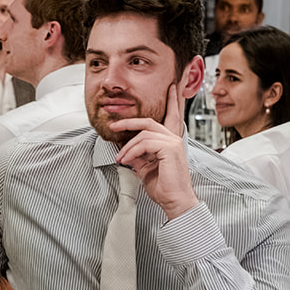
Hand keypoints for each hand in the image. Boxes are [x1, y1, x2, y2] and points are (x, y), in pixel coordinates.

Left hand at [111, 85, 198, 219]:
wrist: (175, 202)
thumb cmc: (164, 188)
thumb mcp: (146, 168)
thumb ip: (139, 156)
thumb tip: (126, 150)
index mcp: (170, 142)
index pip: (172, 117)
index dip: (172, 101)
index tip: (171, 88)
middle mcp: (174, 139)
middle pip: (148, 121)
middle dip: (129, 122)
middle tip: (114, 125)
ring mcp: (173, 142)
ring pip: (143, 133)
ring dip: (127, 146)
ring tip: (120, 158)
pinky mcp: (170, 148)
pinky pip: (145, 143)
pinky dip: (132, 151)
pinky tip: (127, 160)